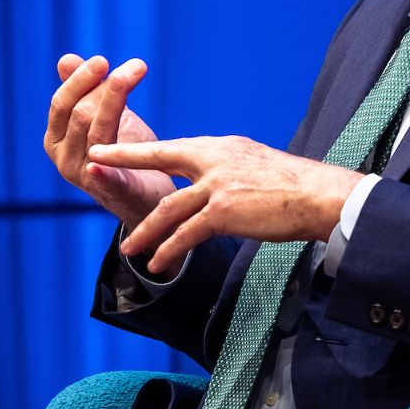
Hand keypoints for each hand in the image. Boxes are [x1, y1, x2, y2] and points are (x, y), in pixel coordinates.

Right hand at [43, 54, 173, 226]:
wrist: (146, 196)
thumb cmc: (124, 152)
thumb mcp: (103, 117)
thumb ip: (84, 91)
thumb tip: (66, 59)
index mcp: (56, 138)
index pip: (62, 103)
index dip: (81, 80)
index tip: (103, 60)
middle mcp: (63, 158)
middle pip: (80, 115)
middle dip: (108, 87)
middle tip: (136, 66)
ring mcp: (84, 177)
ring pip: (97, 134)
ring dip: (117, 101)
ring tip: (135, 76)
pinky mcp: (113, 193)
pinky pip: (107, 178)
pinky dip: (102, 172)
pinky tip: (99, 163)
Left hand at [87, 136, 360, 274]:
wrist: (318, 196)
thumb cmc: (292, 186)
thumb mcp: (254, 165)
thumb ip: (226, 170)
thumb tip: (210, 182)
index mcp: (220, 148)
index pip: (171, 147)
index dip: (137, 150)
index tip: (109, 148)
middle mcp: (214, 160)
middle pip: (159, 163)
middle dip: (123, 165)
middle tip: (91, 168)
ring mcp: (217, 186)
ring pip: (169, 208)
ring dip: (145, 231)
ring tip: (127, 248)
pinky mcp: (224, 211)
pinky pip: (187, 234)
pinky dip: (170, 249)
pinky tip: (158, 261)